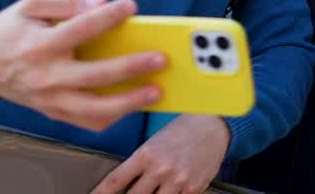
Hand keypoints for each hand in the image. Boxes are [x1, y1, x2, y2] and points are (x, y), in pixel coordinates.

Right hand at [0, 0, 165, 130]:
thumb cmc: (10, 30)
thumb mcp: (30, 5)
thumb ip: (66, 1)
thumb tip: (100, 2)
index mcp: (39, 44)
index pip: (78, 29)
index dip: (106, 17)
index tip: (131, 5)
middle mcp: (45, 75)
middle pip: (93, 76)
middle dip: (130, 68)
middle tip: (159, 59)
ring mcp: (49, 99)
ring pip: (93, 108)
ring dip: (128, 102)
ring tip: (155, 91)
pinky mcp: (52, 112)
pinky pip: (86, 121)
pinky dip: (111, 117)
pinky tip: (132, 104)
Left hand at [90, 114, 229, 193]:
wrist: (213, 126)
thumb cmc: (182, 131)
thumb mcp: (155, 141)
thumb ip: (140, 163)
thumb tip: (124, 183)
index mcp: (146, 153)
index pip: (116, 180)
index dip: (100, 193)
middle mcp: (160, 169)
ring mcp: (177, 181)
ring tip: (151, 191)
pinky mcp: (193, 189)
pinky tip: (169, 192)